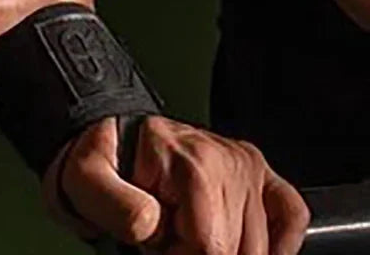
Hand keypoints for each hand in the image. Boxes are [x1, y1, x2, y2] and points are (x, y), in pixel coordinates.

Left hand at [44, 116, 309, 254]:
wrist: (109, 138)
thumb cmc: (102, 165)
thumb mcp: (88, 184)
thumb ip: (119, 209)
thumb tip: (154, 228)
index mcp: (187, 160)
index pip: (207, 246)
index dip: (177, 254)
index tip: (155, 241)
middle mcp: (223, 157)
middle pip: (235, 249)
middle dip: (198, 252)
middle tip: (169, 235)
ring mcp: (244, 164)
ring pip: (261, 245)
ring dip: (227, 249)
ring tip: (189, 229)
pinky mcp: (259, 172)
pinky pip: (290, 215)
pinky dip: (278, 242)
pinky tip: (245, 244)